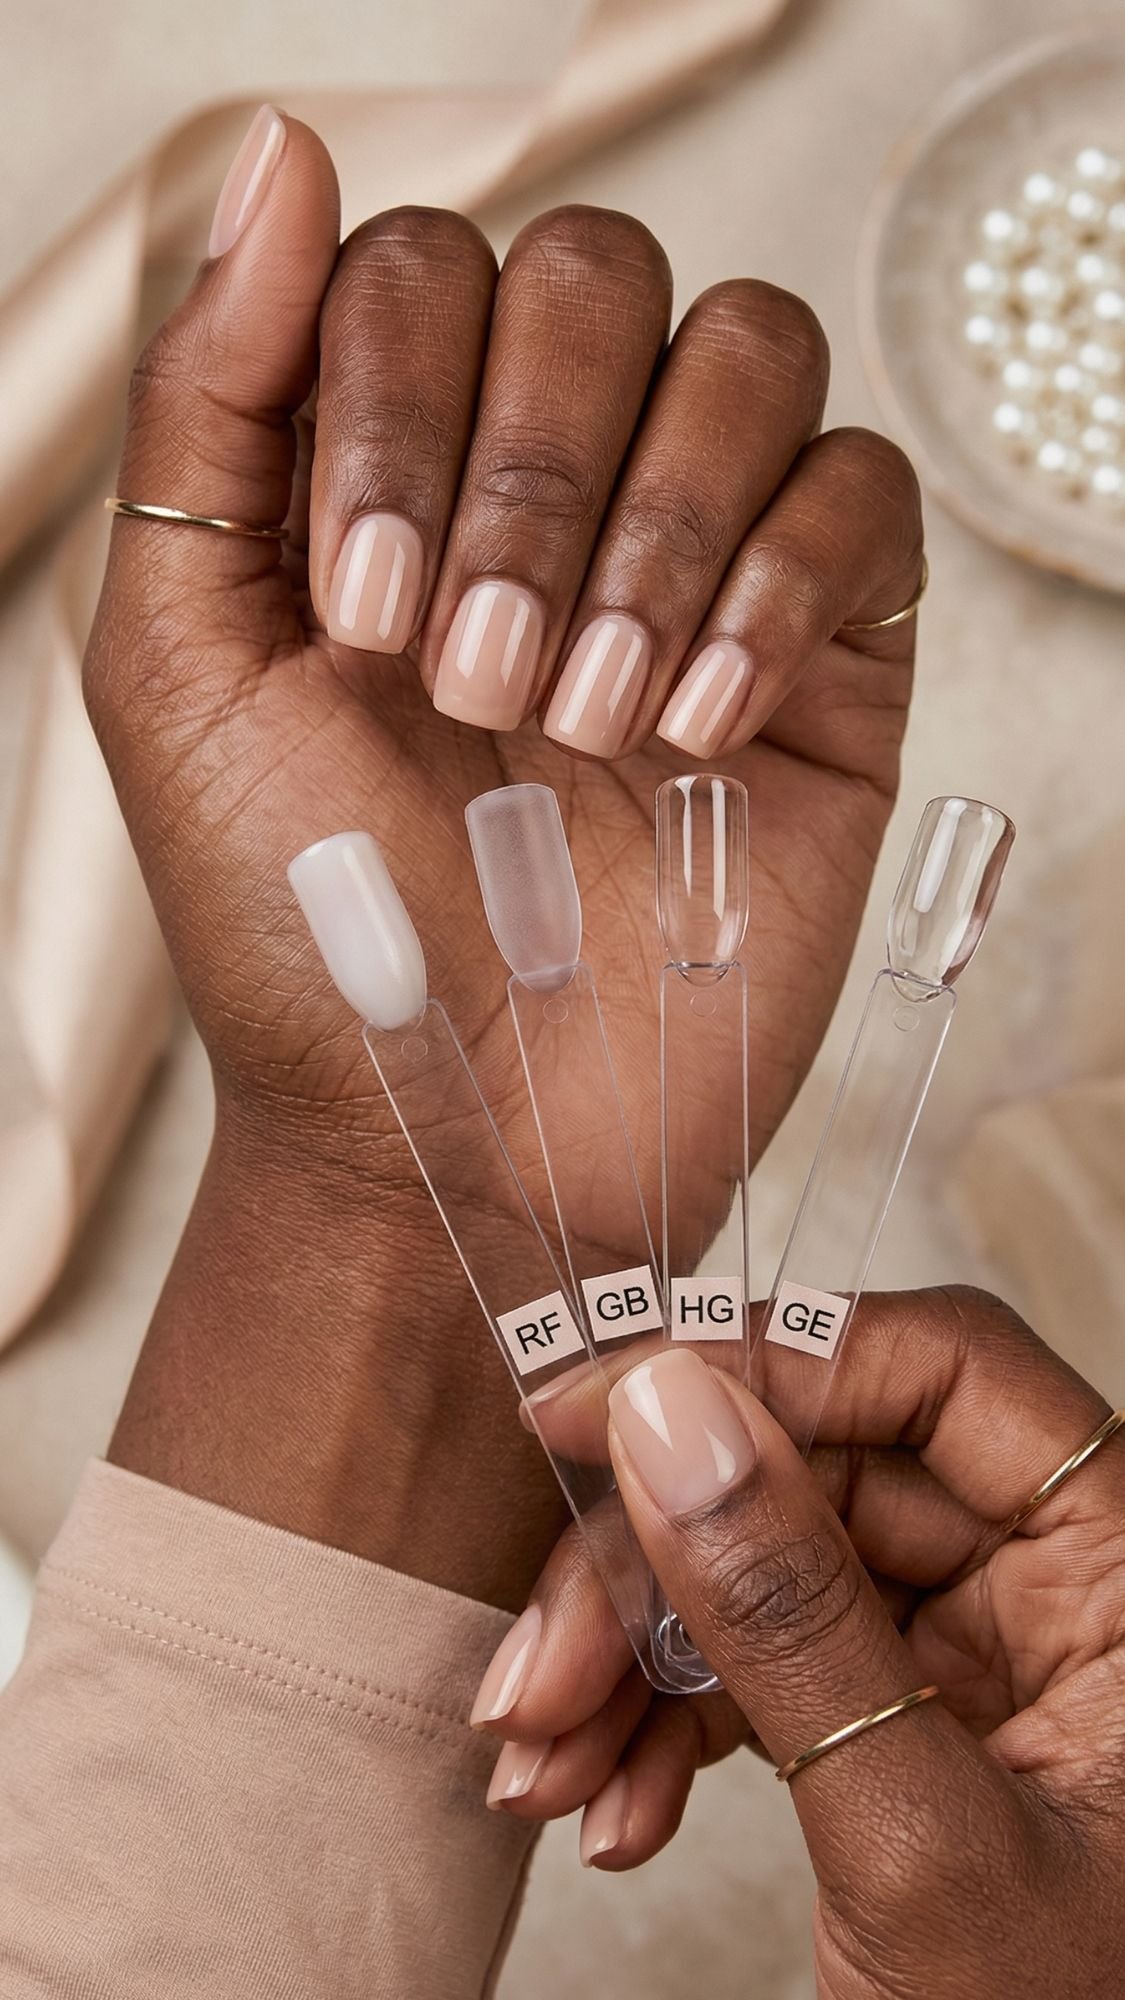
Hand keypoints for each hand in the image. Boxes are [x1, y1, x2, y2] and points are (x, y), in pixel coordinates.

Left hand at [85, 108, 921, 1607]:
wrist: (447, 1139)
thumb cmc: (305, 931)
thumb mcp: (181, 662)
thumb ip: (214, 402)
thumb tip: (286, 153)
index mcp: (394, 465)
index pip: (430, 270)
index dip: (397, 406)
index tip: (359, 616)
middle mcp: (554, 487)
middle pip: (600, 280)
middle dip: (530, 476)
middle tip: (471, 676)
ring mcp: (701, 561)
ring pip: (746, 354)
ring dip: (652, 531)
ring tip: (579, 720)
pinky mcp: (827, 656)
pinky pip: (860, 498)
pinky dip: (775, 588)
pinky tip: (696, 728)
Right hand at [471, 1289, 1124, 1995]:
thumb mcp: (920, 1842)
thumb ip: (792, 1616)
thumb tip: (669, 1411)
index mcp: (1123, 1568)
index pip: (942, 1369)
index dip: (767, 1361)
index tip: (594, 1408)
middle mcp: (1049, 1585)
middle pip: (817, 1476)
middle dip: (653, 1568)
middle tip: (537, 1670)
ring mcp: (968, 1655)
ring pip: (762, 1570)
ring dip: (629, 1662)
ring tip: (541, 1770)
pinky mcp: (896, 1723)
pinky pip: (756, 1668)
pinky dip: (662, 1727)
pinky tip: (607, 1813)